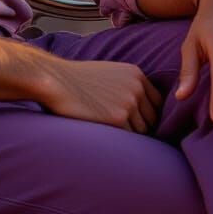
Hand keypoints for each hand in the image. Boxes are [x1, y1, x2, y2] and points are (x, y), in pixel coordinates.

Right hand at [37, 58, 163, 133]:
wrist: (56, 81)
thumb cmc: (78, 80)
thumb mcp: (109, 73)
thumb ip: (129, 86)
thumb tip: (144, 110)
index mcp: (136, 74)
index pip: (156, 103)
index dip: (146, 115)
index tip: (134, 122)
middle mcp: (136, 87)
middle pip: (152, 119)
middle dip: (140, 127)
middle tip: (122, 133)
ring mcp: (129, 103)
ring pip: (141, 131)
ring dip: (129, 135)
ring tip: (110, 133)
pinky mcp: (118, 119)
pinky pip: (128, 138)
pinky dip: (119, 140)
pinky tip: (105, 135)